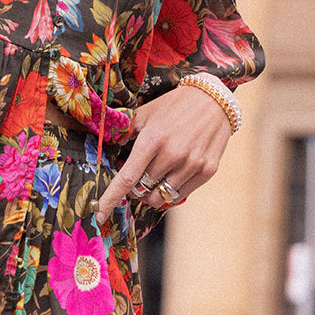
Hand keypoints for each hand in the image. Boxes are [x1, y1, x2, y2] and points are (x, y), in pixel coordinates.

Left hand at [96, 84, 232, 219]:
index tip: (99, 215)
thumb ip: (127, 133)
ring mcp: (191, 165)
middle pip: (142, 189)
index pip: (127, 178)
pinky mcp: (207, 171)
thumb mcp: (146, 113)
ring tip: (153, 178)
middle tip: (137, 175)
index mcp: (152, 140)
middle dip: (134, 188)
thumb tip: (112, 151)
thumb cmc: (174, 106)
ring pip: (160, 197)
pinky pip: (180, 195)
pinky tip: (170, 177)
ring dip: (151, 193)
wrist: (214, 99)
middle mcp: (171, 155)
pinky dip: (169, 192)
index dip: (111, 199)